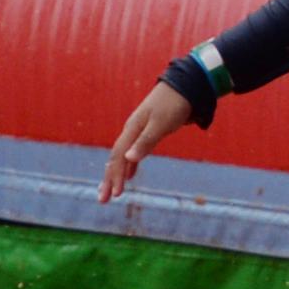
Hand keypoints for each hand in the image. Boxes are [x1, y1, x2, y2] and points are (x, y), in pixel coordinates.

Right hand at [101, 83, 193, 201]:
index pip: (118, 157)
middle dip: (109, 180)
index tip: (115, 194)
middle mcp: (131, 132)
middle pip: (116, 159)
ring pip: (123, 157)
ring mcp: (138, 132)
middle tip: (103, 201)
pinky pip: (133, 153)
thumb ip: (146, 141)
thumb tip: (128, 159)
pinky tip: (130, 175)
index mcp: (132, 130)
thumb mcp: (161, 123)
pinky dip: (130, 166)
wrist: (185, 87)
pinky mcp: (147, 133)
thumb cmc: (174, 104)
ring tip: (112, 192)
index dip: (115, 176)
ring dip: (117, 175)